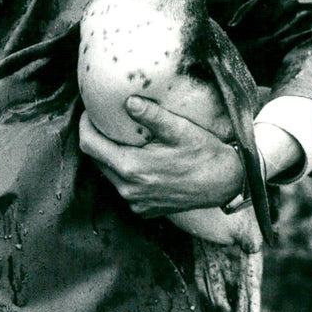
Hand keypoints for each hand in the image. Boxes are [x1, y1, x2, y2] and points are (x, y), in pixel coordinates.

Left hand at [78, 96, 244, 216]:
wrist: (226, 184)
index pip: (90, 145)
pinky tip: (138, 158)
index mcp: (132, 168)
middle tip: (105, 120)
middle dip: (96, 139)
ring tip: (121, 137)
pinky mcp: (144, 210)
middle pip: (96, 160)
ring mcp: (136, 203)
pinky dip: (124, 172)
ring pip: (108, 174)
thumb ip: (152, 115)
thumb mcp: (179, 129)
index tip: (90, 112)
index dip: (85, 125)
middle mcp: (129, 189)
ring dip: (110, 156)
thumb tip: (129, 101)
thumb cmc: (204, 154)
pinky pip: (123, 187)